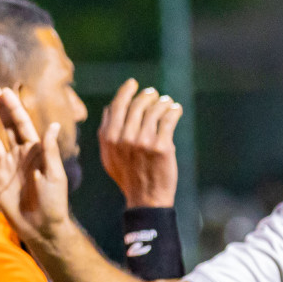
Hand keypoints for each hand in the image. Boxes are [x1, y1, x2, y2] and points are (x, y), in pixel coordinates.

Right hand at [0, 85, 73, 249]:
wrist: (42, 228)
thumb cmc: (54, 202)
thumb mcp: (56, 174)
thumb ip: (49, 150)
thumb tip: (52, 125)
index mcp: (34, 151)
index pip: (22, 124)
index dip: (14, 108)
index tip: (6, 91)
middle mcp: (18, 155)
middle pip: (5, 127)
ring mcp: (5, 168)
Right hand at [99, 79, 181, 208]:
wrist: (145, 198)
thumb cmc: (128, 176)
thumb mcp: (108, 156)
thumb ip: (107, 133)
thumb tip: (109, 108)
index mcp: (109, 138)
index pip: (117, 106)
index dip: (126, 91)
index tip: (133, 84)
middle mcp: (124, 138)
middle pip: (137, 104)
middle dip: (147, 96)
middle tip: (153, 94)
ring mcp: (143, 141)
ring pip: (155, 109)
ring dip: (163, 102)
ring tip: (167, 103)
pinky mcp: (162, 146)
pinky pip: (169, 118)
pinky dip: (174, 111)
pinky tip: (176, 110)